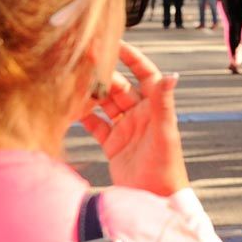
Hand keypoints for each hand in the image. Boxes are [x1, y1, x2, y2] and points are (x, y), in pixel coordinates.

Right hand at [80, 42, 188, 195]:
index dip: (133, 58)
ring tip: (73, 79)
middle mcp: (140, 114)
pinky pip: (96, 125)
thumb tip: (172, 74)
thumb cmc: (166, 165)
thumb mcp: (164, 132)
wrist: (155, 198)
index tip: (117, 42)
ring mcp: (126, 128)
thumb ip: (164, 103)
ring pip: (105, 104)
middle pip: (120, 87)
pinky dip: (84, 116)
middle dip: (104, 72)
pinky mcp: (113, 144)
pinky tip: (69, 106)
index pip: (144, 74)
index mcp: (155, 107)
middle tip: (84, 57)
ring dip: (91, 93)